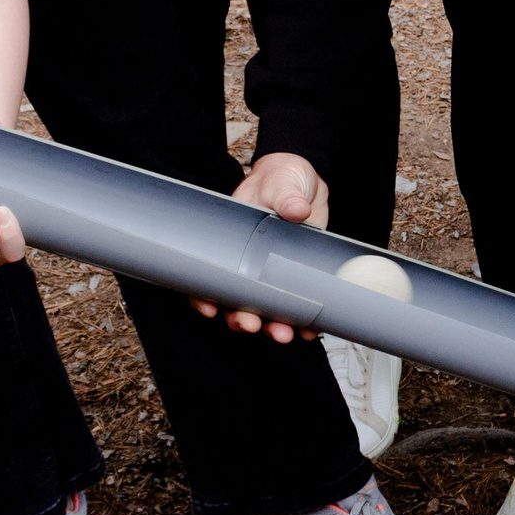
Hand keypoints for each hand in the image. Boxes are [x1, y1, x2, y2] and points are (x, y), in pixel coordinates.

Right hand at [197, 150, 326, 342]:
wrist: (306, 181)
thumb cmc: (281, 178)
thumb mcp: (281, 182)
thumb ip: (287, 196)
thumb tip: (296, 210)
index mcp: (233, 243)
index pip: (210, 275)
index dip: (205, 297)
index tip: (211, 309)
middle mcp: (248, 264)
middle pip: (236, 301)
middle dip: (241, 318)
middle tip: (250, 325)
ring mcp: (272, 273)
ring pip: (265, 310)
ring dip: (272, 326)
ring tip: (284, 335)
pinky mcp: (296, 277)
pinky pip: (296, 305)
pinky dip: (302, 321)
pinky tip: (310, 330)